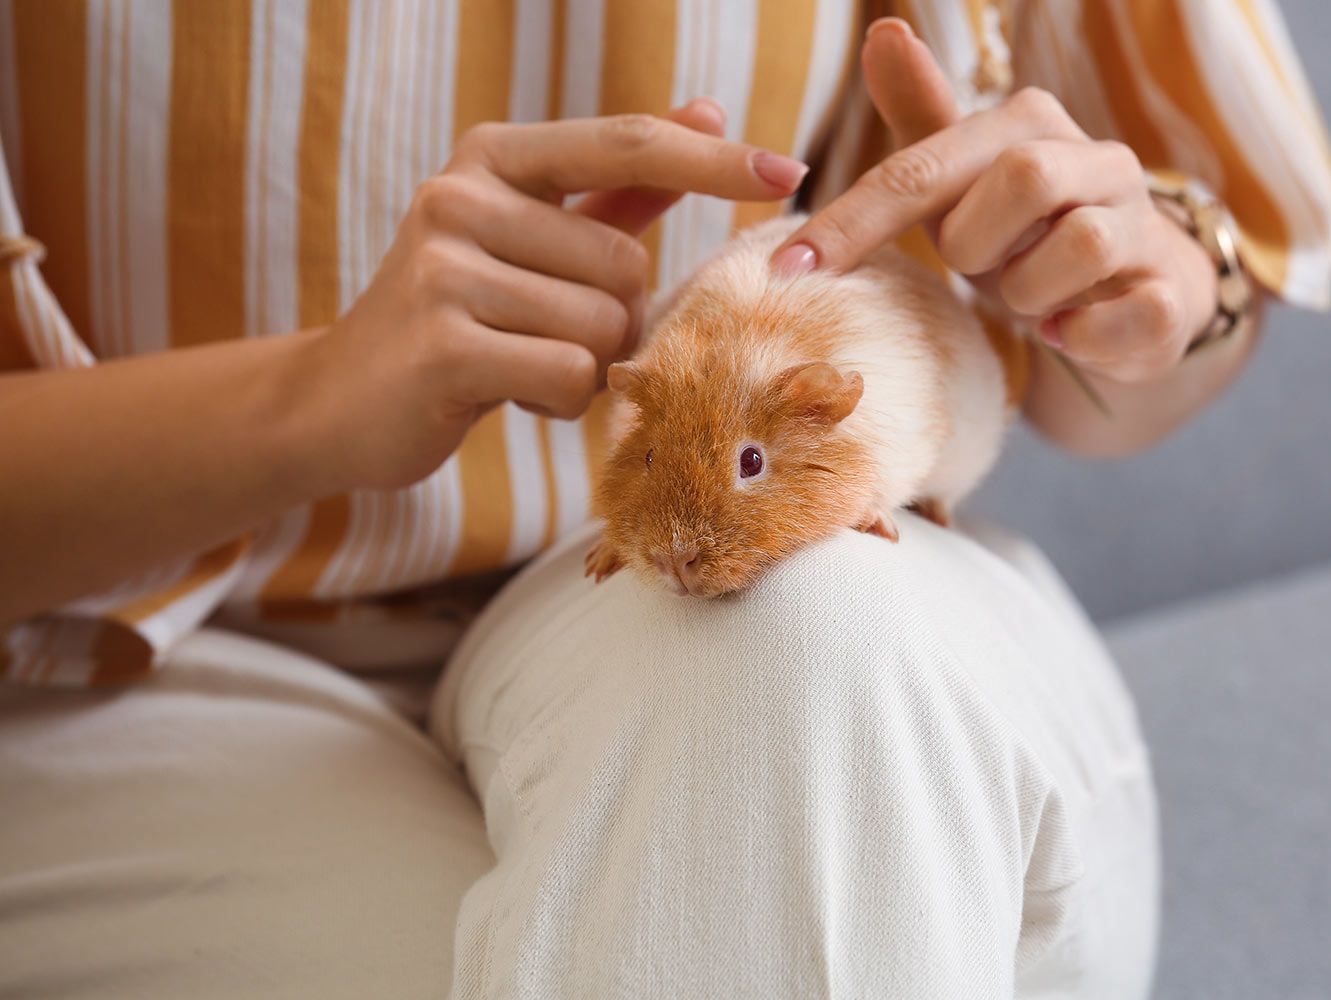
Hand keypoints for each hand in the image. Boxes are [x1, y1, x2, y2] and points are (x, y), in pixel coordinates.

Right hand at [301, 99, 807, 490]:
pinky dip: (557, 401)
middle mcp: (460, 195)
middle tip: (550, 336)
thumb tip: (708, 108)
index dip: (713, 160)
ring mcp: (443, 268)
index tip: (789, 171)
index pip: (628, 143)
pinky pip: (567, 376)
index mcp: (494, 157)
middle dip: (614, 320)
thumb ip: (621, 183)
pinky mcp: (441, 343)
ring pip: (601, 327)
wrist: (342, 398)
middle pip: (625, 264)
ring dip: (583, 365)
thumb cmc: (460, 313)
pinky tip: (505, 394)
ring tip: (520, 362)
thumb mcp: (533, 237)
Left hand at [770, 18, 1217, 384]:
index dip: (854, 220)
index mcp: (1030, 124)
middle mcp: (1097, 159)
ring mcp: (1141, 224)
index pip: (925, 165)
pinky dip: (1082, 336)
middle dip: (976, 240)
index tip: (792, 268)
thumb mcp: (961, 183)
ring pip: (1077, 245)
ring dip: (1029, 292)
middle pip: (1022, 177)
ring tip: (1030, 299)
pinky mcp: (1169, 293)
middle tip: (977, 266)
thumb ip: (921, 119)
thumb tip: (883, 32)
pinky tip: (1068, 331)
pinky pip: (1123, 316)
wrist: (1131, 291)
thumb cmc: (1025, 233)